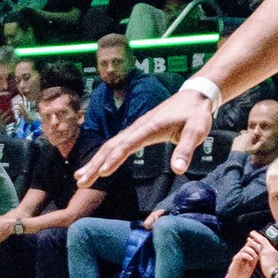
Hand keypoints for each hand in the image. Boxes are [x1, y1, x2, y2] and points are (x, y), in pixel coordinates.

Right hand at [92, 74, 220, 178]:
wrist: (195, 96)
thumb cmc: (196, 114)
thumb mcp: (197, 130)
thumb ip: (187, 149)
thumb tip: (177, 170)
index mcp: (150, 127)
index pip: (128, 144)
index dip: (115, 159)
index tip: (102, 173)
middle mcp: (138, 126)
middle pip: (112, 146)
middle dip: (95, 163)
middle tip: (81, 181)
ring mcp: (136, 128)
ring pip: (111, 145)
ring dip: (95, 161)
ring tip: (80, 177)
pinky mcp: (138, 130)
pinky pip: (117, 144)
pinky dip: (104, 155)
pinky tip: (98, 165)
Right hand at [223, 235, 261, 277]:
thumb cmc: (244, 272)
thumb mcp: (251, 265)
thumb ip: (255, 260)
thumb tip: (260, 254)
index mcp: (246, 253)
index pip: (251, 245)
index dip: (257, 244)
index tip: (263, 246)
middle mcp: (242, 253)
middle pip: (248, 244)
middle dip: (254, 246)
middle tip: (260, 249)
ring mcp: (238, 255)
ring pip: (245, 248)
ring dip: (251, 251)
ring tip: (255, 256)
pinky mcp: (235, 259)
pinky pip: (241, 254)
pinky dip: (247, 256)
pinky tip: (251, 259)